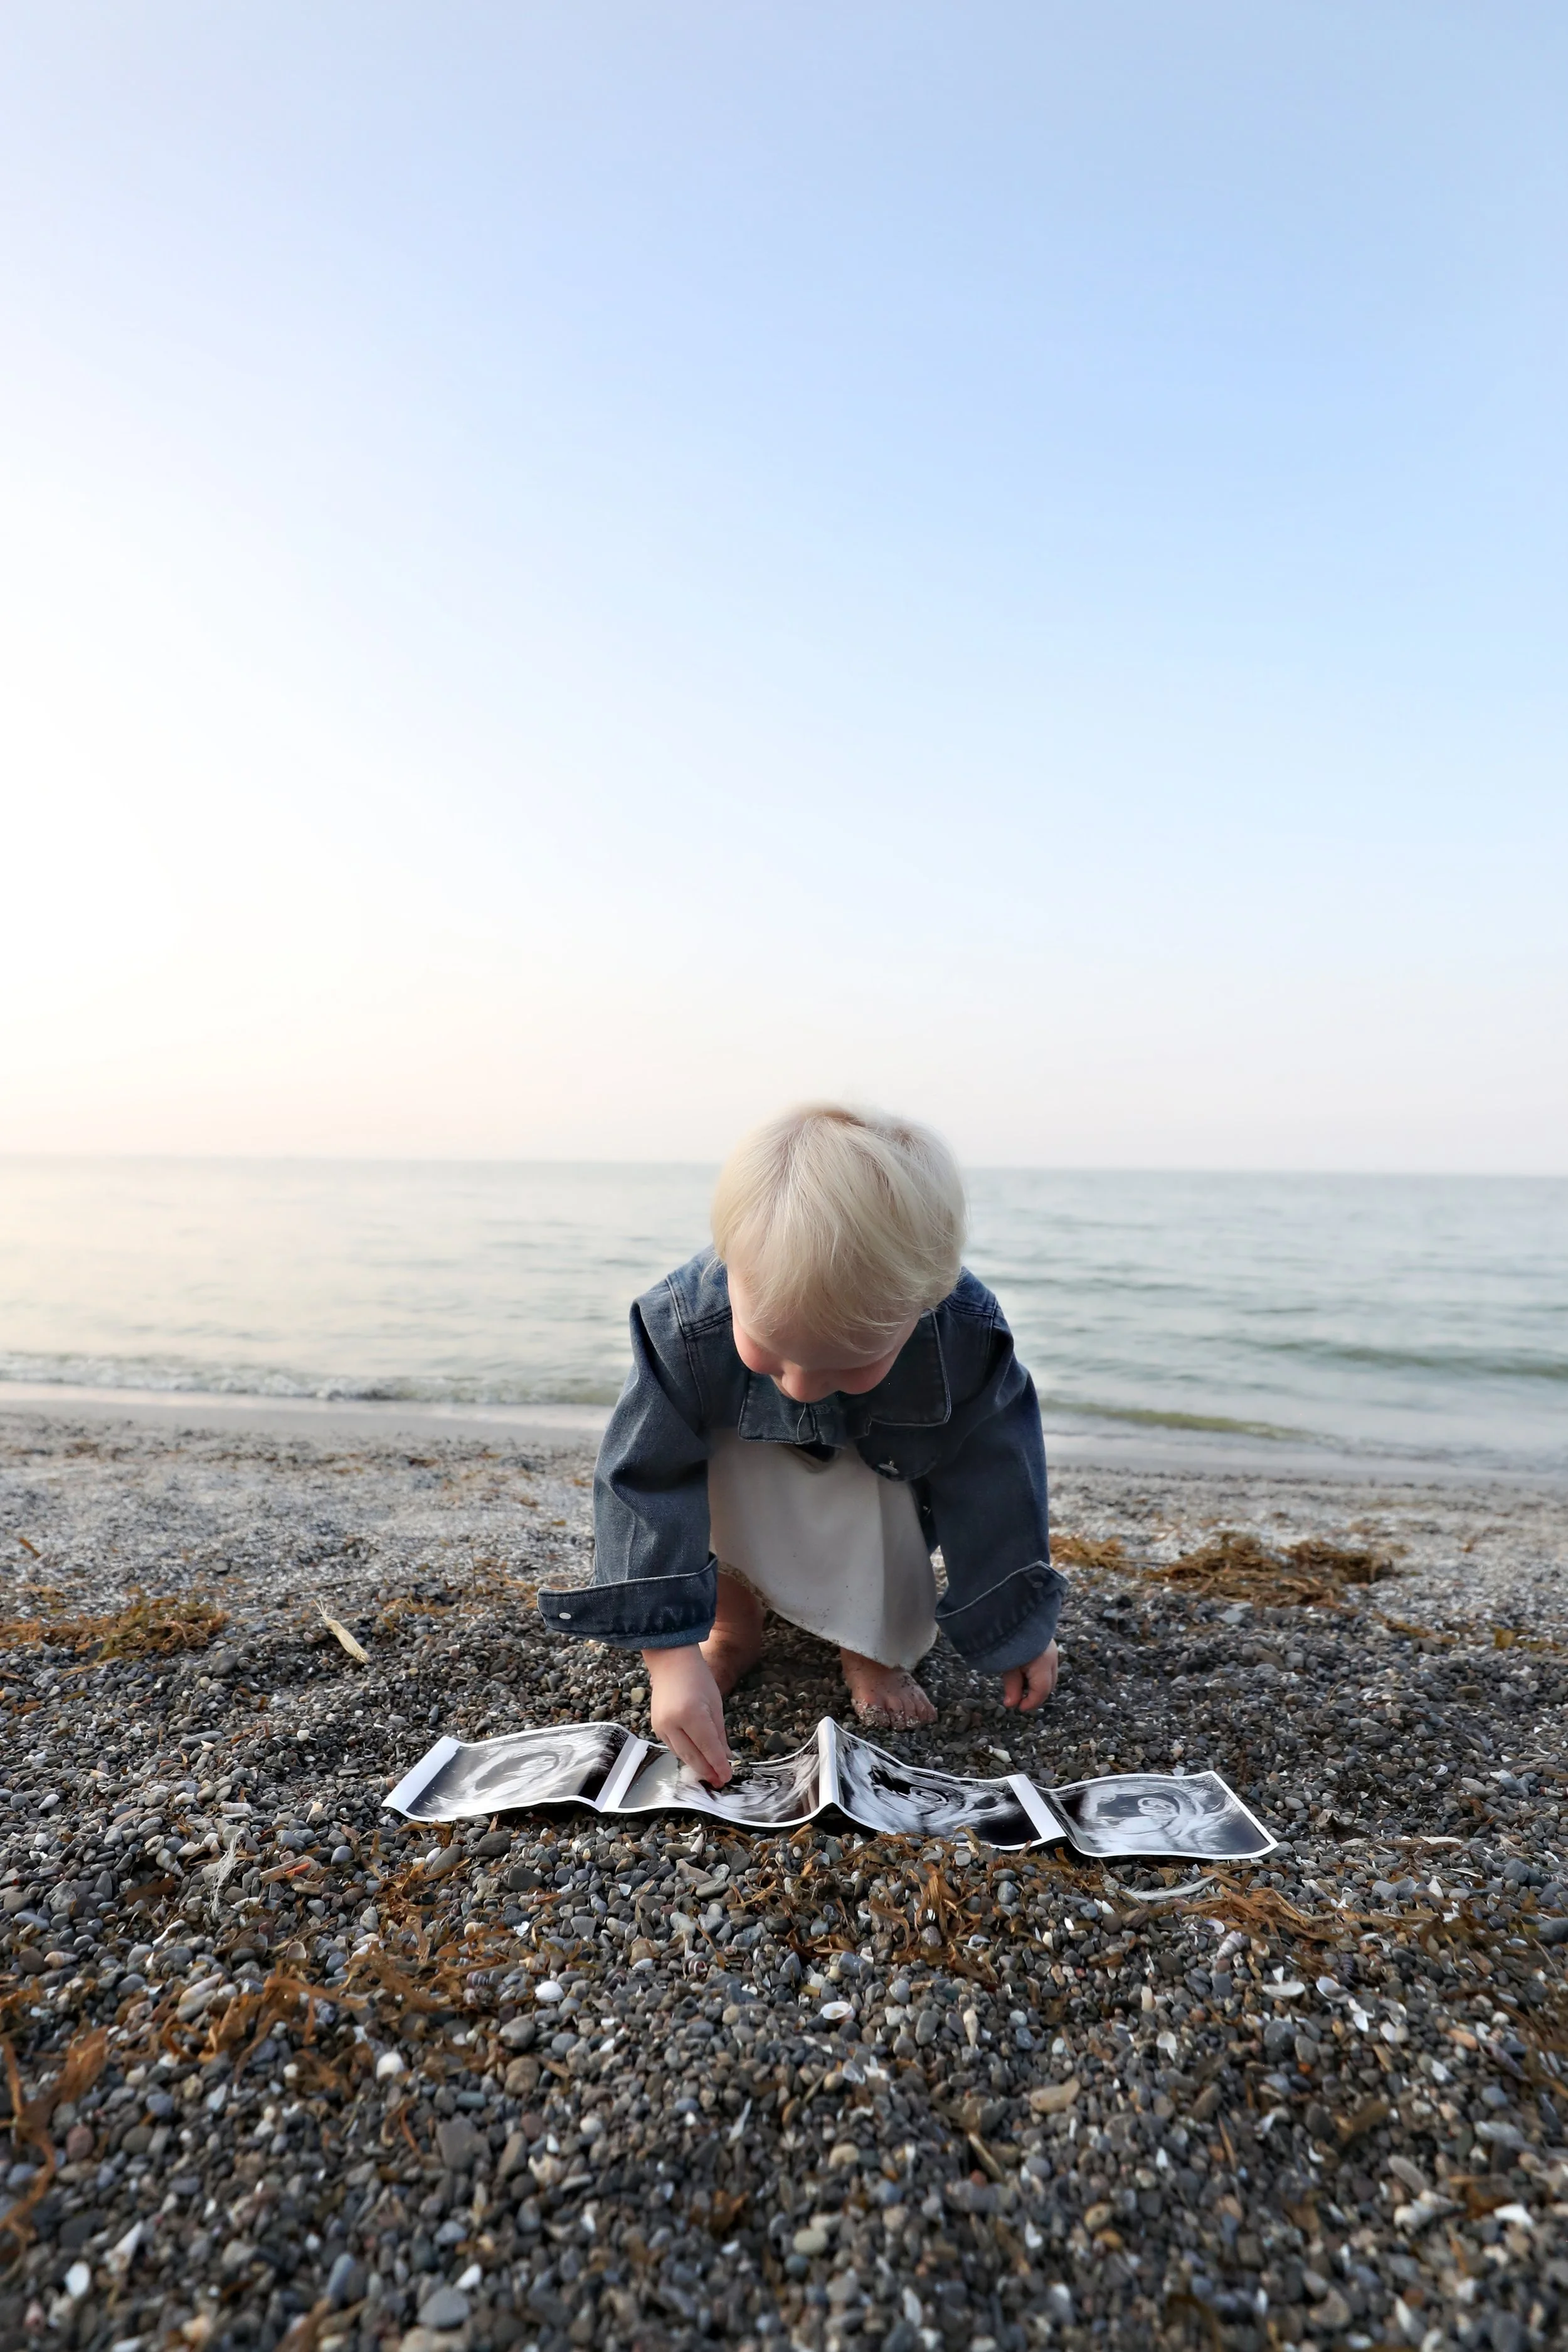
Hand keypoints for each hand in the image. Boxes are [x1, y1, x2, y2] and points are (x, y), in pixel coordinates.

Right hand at [644, 1645, 731, 1785]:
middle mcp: (673, 1723)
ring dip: (696, 1766)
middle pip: (692, 1755)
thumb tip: (725, 1757)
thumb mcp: (715, 1704)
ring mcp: (661, 1726)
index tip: (728, 1777)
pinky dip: (686, 1755)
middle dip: (708, 1770)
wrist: (671, 1662)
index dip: (719, 1765)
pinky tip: (697, 1760)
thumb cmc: (698, 1678)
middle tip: (720, 1781)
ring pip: (681, 1754)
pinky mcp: (656, 1727)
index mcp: (691, 1714)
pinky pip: (673, 1747)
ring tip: (711, 1775)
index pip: (708, 1747)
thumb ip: (719, 1733)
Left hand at [1001, 1640, 1058, 1712]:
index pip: (1041, 1691)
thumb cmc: (1009, 1637)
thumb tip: (1012, 1705)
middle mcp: (1052, 1657)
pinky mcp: (1047, 1644)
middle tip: (1018, 1698)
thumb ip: (1011, 1685)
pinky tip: (1023, 1670)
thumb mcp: (1007, 1663)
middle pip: (1048, 1685)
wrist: (1014, 1608)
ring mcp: (1052, 1650)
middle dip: (1035, 1694)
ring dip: (1036, 1683)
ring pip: (1049, 1676)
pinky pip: (1046, 1665)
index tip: (1017, 1708)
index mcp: (1043, 1664)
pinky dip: (1037, 1673)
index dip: (1030, 1703)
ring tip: (1018, 1683)